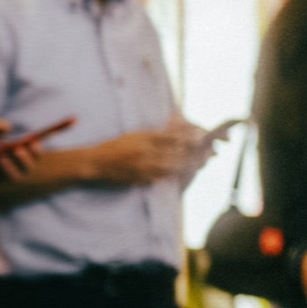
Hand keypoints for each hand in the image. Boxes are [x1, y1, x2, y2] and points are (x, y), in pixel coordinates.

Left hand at [0, 118, 57, 194]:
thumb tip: (8, 126)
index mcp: (18, 143)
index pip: (42, 136)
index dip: (59, 127)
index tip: (75, 119)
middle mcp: (18, 156)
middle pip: (37, 155)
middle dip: (34, 151)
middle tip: (22, 145)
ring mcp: (13, 168)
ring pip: (28, 167)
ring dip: (21, 159)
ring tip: (7, 154)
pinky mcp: (5, 180)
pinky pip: (13, 175)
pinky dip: (7, 167)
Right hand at [90, 121, 212, 186]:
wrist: (95, 163)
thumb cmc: (116, 146)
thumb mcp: (136, 134)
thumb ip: (156, 134)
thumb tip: (178, 129)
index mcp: (144, 136)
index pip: (173, 135)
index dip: (190, 136)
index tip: (204, 136)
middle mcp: (145, 150)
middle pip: (177, 151)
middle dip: (196, 152)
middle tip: (211, 152)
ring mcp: (144, 165)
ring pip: (173, 166)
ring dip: (190, 164)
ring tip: (203, 162)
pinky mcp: (142, 178)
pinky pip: (163, 177)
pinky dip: (176, 174)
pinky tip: (186, 172)